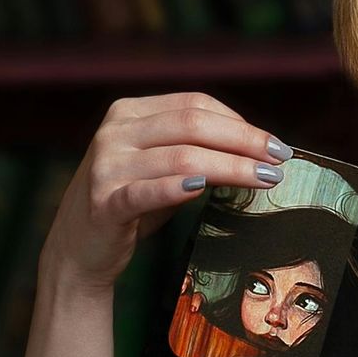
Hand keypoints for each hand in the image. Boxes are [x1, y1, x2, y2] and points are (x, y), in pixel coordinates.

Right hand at [42, 92, 292, 292]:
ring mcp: (106, 165)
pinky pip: (147, 191)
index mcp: (129, 112)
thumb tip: (260, 149)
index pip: (194, 105)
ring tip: (264, 179)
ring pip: (181, 157)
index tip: (275, 145)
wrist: (78, 251)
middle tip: (279, 160)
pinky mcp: (103, 202)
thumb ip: (198, 151)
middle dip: (244, 141)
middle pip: (192, 125)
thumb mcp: (162, 168)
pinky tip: (205, 188)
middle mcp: (114, 132)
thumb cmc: (131, 204)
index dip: (240, 122)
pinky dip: (179, 187)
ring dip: (231, 167)